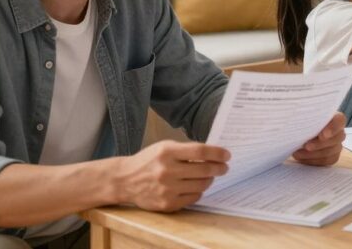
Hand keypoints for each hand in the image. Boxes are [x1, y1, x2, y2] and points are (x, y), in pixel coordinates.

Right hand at [114, 140, 228, 211]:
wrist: (125, 180)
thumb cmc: (148, 160)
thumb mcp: (165, 147)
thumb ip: (187, 150)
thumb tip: (213, 153)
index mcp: (167, 152)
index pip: (200, 151)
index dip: (217, 153)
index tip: (227, 155)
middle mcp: (167, 171)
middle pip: (204, 170)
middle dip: (219, 168)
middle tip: (224, 167)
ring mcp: (167, 189)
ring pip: (201, 185)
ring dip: (209, 180)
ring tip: (209, 176)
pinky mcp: (166, 204)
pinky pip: (193, 198)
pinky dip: (198, 191)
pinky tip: (195, 186)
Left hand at [292, 112, 345, 165]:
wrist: (298, 134)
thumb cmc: (302, 122)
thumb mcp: (303, 117)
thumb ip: (306, 119)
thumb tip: (299, 120)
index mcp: (334, 118)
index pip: (340, 120)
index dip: (333, 128)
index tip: (322, 135)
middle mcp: (338, 132)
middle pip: (336, 138)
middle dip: (320, 144)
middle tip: (306, 146)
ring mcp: (337, 145)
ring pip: (330, 151)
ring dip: (313, 154)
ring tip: (297, 153)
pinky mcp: (332, 156)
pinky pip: (326, 161)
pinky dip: (312, 160)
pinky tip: (301, 157)